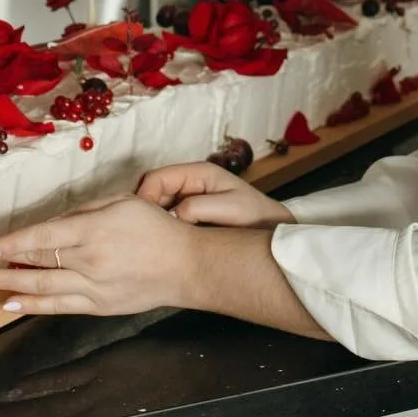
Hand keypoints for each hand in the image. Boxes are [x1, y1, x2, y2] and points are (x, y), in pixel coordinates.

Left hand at [0, 195, 198, 315]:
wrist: (186, 265)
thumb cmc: (156, 227)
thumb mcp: (122, 202)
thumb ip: (83, 211)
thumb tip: (50, 225)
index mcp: (94, 230)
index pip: (40, 236)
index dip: (7, 243)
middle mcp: (90, 260)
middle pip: (37, 261)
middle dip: (0, 262)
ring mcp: (94, 287)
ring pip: (43, 287)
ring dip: (9, 285)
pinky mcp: (99, 306)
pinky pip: (59, 307)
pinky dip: (33, 306)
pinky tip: (11, 305)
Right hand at [135, 161, 295, 227]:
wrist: (273, 232)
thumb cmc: (257, 217)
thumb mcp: (231, 208)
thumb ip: (199, 207)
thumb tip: (172, 215)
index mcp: (199, 172)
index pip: (156, 178)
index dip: (144, 198)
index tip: (144, 222)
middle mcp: (191, 182)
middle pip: (152, 190)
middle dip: (145, 210)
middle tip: (146, 234)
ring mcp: (189, 197)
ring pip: (157, 205)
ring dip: (152, 220)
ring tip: (155, 240)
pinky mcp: (190, 214)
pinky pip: (167, 217)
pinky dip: (162, 228)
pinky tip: (165, 243)